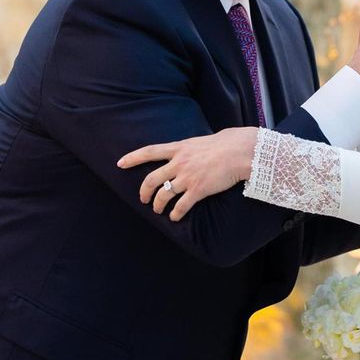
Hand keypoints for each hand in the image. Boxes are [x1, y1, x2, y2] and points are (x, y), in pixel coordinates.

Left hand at [117, 127, 257, 220]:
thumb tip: (188, 152)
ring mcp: (187, 177)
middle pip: (152, 179)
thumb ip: (189, 149)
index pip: (149, 151)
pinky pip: (181, 206)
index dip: (133, 158)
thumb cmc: (226, 144)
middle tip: (143, 199)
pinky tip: (175, 217)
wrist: (240, 151)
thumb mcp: (201, 141)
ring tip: (158, 210)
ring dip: (158, 205)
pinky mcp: (198, 190)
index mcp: (179, 148)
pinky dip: (175, 214)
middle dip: (144, 191)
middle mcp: (179, 162)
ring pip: (163, 195)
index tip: (120, 163)